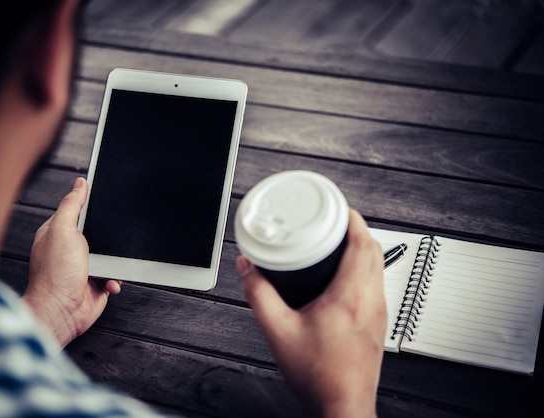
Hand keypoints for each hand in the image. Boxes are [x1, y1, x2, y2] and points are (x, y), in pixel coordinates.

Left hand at [22, 177, 120, 346]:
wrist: (62, 312)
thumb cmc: (55, 275)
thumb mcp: (62, 230)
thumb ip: (71, 205)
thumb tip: (80, 184)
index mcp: (58, 231)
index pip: (77, 209)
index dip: (91, 204)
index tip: (106, 199)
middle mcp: (70, 248)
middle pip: (98, 231)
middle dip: (108, 236)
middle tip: (110, 238)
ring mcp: (84, 266)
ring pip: (110, 253)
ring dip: (114, 261)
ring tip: (107, 265)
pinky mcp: (96, 281)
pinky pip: (115, 274)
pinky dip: (115, 278)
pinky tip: (108, 281)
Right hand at [237, 210, 385, 417]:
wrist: (342, 405)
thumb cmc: (318, 375)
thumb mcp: (278, 331)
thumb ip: (259, 294)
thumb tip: (248, 268)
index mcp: (350, 296)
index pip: (361, 242)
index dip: (352, 218)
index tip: (340, 207)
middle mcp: (371, 300)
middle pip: (374, 248)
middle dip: (356, 229)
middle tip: (335, 221)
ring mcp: (378, 311)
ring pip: (378, 265)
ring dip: (362, 248)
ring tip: (337, 243)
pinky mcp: (378, 322)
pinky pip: (376, 282)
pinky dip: (364, 267)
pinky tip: (344, 276)